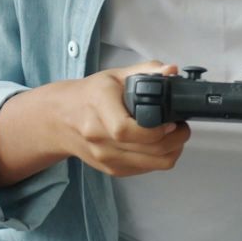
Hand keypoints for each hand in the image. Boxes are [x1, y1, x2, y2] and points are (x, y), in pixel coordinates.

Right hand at [49, 61, 193, 177]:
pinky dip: (159, 158)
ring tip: (174, 134)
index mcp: (97, 106)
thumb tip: (172, 71)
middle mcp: (97, 135)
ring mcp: (104, 156)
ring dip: (172, 150)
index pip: (125, 129)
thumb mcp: (115, 75)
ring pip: (152, 163)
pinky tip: (159, 144)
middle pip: (147, 149)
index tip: (172, 120)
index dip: (155, 129)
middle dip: (175, 139)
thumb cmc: (90, 96)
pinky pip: (145, 169)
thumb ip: (146, 71)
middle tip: (182, 125)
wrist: (60, 119)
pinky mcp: (111, 169)